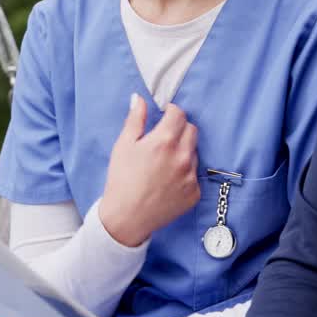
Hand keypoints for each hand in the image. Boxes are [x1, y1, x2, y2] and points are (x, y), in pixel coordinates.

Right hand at [99, 95, 200, 246]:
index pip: (179, 114)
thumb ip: (135, 119)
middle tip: (164, 138)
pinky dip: (184, 173)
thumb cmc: (122, 180)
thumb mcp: (123, 145)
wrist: (126, 218)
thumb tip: (140, 99)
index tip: (165, 115)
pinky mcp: (194, 192)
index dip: (171, 111)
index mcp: (164, 141)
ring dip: (183, 151)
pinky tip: (167, 180)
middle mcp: (182, 156)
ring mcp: (190, 176)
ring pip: (194, 152)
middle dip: (180, 128)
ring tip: (163, 163)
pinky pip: (194, 174)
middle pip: (192, 130)